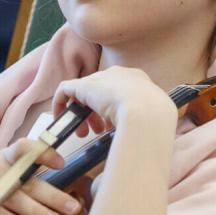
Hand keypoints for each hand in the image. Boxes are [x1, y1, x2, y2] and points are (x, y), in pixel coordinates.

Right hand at [0, 138, 79, 214]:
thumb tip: (65, 194)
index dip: (42, 153)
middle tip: (73, 207)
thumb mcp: (4, 177)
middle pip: (27, 182)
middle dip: (52, 196)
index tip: (60, 163)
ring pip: (13, 198)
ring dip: (36, 210)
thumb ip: (28, 180)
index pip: (24, 149)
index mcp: (5, 160)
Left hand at [53, 66, 174, 136]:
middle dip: (97, 114)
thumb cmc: (154, 119)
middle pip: (101, 92)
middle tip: (95, 132)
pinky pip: (65, 89)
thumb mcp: (151, 118)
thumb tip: (140, 139)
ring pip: (84, 93)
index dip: (112, 110)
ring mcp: (102, 79)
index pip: (118, 92)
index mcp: (137, 81)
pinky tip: (62, 119)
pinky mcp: (84, 85)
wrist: (147, 111)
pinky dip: (61, 103)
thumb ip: (143, 121)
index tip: (110, 127)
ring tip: (85, 134)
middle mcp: (119, 75)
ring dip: (83, 114)